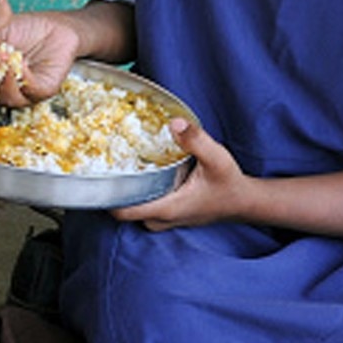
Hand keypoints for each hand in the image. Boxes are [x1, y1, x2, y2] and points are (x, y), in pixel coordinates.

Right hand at [0, 13, 81, 108]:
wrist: (55, 27)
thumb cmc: (25, 28)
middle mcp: (3, 88)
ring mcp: (23, 92)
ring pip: (7, 100)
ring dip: (5, 82)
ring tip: (6, 62)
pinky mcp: (43, 91)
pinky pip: (31, 92)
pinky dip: (24, 79)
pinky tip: (22, 63)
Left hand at [113, 119, 248, 230]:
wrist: (244, 202)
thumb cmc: (230, 183)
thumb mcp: (217, 158)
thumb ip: (196, 140)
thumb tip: (174, 122)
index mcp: (167, 208)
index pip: (123, 212)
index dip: (106, 196)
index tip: (99, 176)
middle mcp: (163, 218)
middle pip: (125, 211)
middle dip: (115, 192)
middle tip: (109, 168)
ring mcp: (167, 220)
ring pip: (135, 212)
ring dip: (128, 195)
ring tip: (122, 171)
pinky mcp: (172, 215)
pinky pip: (147, 209)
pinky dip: (141, 196)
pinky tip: (143, 176)